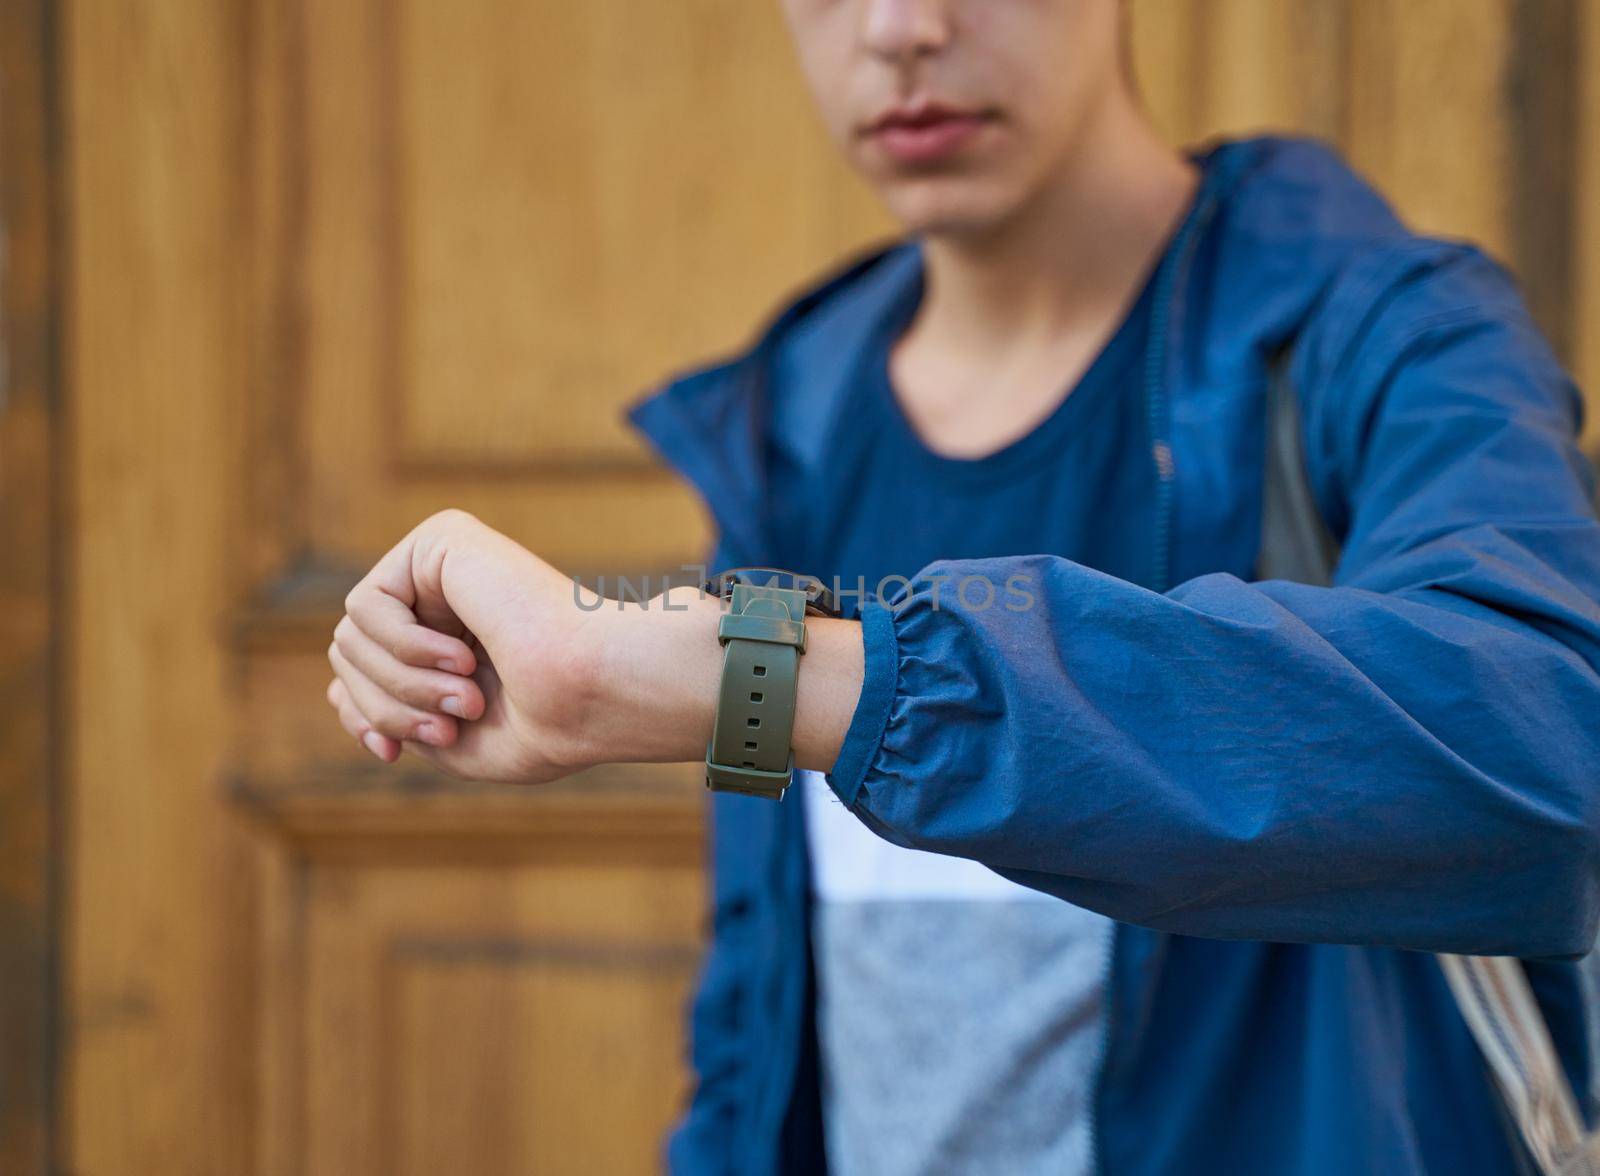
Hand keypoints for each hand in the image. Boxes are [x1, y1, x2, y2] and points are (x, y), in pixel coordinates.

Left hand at [325, 509, 624, 783]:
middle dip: (386, 706)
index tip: (391, 754)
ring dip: (401, 686)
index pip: (364, 672)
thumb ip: (393, 714)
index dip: (366, 717)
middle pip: (349, 656)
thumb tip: (334, 689)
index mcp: (453, 638)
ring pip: (351, 637)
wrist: (592, 693)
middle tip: (451, 727)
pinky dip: (402, 647)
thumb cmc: (546, 723)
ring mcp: (442, 564)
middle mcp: (444, 595)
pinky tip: (461, 658)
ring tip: (465, 699)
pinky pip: (366, 605)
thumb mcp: (453, 740)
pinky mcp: (442, 538)